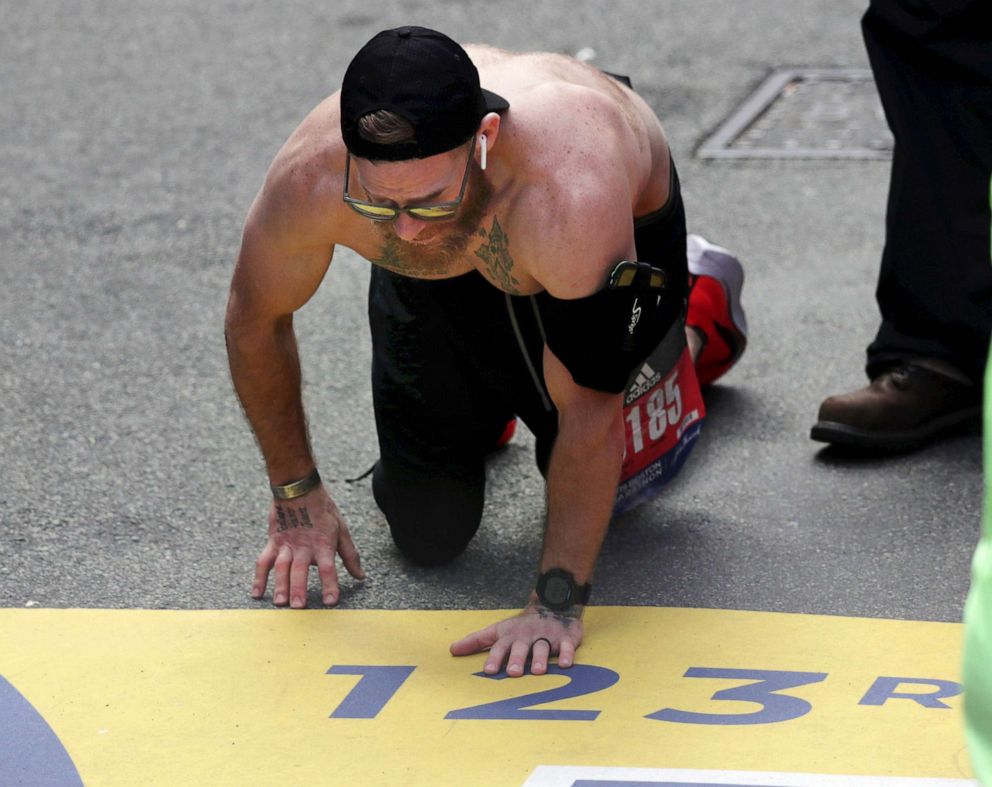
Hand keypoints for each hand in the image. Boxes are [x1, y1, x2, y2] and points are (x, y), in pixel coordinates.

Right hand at [251, 484, 364, 607]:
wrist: (299, 489)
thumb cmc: (323, 511)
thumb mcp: (342, 530)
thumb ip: (350, 555)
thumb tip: (360, 576)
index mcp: (323, 544)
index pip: (328, 568)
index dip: (330, 584)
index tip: (330, 602)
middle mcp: (304, 547)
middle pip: (301, 569)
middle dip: (299, 588)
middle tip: (298, 607)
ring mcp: (286, 545)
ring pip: (281, 567)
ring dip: (280, 585)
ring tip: (280, 603)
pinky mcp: (273, 542)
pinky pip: (263, 561)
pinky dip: (258, 578)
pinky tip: (256, 593)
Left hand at [449, 604, 583, 676]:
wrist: (553, 604)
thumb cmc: (521, 625)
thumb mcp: (498, 630)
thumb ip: (476, 641)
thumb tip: (452, 650)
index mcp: (511, 636)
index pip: (500, 647)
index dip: (495, 658)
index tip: (489, 671)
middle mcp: (527, 636)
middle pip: (521, 648)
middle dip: (518, 660)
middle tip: (514, 672)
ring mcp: (546, 636)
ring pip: (543, 648)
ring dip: (541, 659)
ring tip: (539, 671)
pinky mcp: (565, 638)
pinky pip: (566, 647)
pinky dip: (567, 655)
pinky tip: (566, 664)